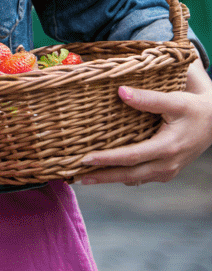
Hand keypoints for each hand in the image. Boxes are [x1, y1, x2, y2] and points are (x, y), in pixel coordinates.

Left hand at [78, 61, 211, 185]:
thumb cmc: (193, 108)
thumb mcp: (174, 100)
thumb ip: (148, 98)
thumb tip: (120, 92)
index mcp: (168, 147)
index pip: (131, 157)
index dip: (107, 159)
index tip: (85, 159)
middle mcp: (167, 164)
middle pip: (129, 175)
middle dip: (103, 176)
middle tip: (77, 177)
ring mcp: (167, 171)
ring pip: (134, 179)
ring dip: (110, 179)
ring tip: (85, 177)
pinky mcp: (166, 171)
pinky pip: (141, 177)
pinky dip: (123, 176)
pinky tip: (106, 172)